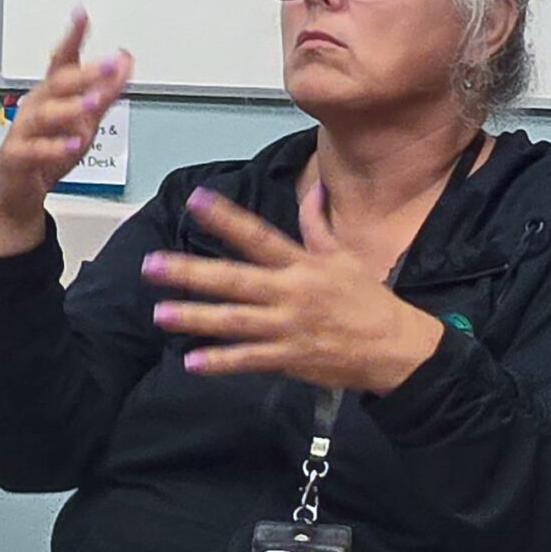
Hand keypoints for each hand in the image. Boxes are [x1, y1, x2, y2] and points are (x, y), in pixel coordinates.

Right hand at [0, 9, 133, 255]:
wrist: (16, 189)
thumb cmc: (48, 150)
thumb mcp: (86, 120)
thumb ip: (106, 91)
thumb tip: (126, 60)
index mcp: (51, 93)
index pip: (61, 60)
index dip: (72, 37)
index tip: (82, 14)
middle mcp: (36, 106)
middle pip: (58, 84)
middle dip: (84, 73)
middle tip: (110, 64)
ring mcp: (24, 131)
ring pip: (45, 115)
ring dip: (70, 108)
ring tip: (93, 103)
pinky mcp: (18, 157)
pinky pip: (35, 150)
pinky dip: (54, 147)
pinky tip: (72, 143)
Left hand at [141, 184, 443, 393]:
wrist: (398, 349)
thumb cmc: (369, 300)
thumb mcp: (346, 256)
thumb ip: (319, 226)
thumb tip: (315, 189)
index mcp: (303, 265)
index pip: (259, 235)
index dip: (227, 218)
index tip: (196, 201)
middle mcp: (291, 293)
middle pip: (235, 280)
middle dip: (192, 272)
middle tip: (152, 265)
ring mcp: (289, 327)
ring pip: (235, 322)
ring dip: (196, 317)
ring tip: (160, 313)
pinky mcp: (290, 358)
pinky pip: (249, 360)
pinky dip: (221, 362)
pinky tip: (191, 362)